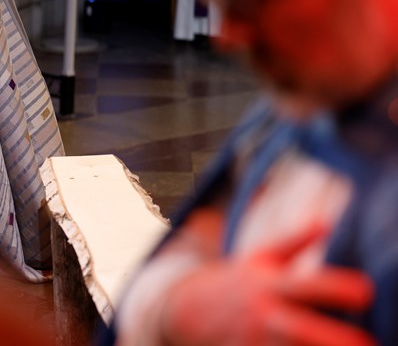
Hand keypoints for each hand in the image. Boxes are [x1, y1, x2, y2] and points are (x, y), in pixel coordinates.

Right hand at [160, 222, 375, 345]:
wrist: (188, 309)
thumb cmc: (240, 281)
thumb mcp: (262, 257)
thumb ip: (295, 241)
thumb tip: (327, 222)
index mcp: (269, 284)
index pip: (305, 285)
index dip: (334, 288)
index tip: (366, 291)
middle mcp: (263, 314)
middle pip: (298, 329)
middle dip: (328, 337)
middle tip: (366, 343)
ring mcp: (253, 341)